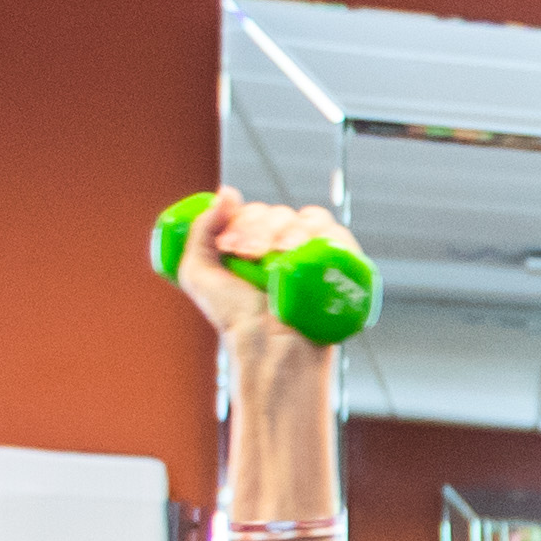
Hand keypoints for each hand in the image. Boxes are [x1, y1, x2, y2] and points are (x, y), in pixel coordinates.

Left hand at [169, 194, 343, 351]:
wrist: (269, 347)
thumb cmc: (234, 319)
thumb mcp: (198, 273)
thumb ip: (201, 230)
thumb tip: (229, 192)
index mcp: (260, 241)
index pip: (256, 212)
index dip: (241, 221)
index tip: (231, 247)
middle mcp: (290, 245)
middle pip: (282, 213)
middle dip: (262, 228)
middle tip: (249, 254)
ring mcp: (317, 255)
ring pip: (311, 219)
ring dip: (291, 230)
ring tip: (276, 257)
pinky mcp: (342, 267)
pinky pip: (340, 236)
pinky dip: (323, 236)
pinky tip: (302, 253)